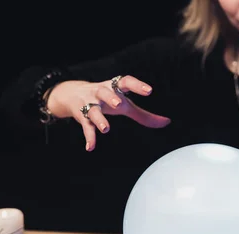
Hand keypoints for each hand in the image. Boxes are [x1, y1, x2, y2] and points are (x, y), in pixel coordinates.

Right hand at [46, 75, 170, 150]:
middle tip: (119, 104)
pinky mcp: (81, 116)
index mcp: (114, 87)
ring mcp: (89, 104)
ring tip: (106, 129)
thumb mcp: (125, 105)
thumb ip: (144, 115)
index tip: (149, 91)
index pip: (125, 82)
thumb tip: (167, 122)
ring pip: (92, 110)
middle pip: (104, 92)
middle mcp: (100, 93)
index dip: (137, 85)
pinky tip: (90, 147)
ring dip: (99, 118)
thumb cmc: (106, 99)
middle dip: (111, 97)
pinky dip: (88, 137)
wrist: (72, 94)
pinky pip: (85, 127)